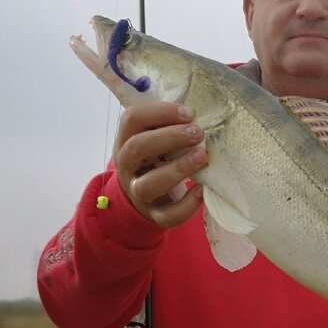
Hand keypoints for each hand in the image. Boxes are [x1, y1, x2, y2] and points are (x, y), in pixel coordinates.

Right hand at [113, 102, 207, 227]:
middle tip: (198, 132)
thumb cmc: (155, 157)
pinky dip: (186, 204)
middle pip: (137, 148)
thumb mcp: (152, 137)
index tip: (189, 113)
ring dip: (178, 168)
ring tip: (202, 155)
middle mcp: (127, 166)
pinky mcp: (155, 214)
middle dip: (170, 137)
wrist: (144, 198)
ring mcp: (138, 192)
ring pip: (149, 184)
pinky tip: (202, 190)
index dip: (160, 112)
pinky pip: (167, 215)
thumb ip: (166, 124)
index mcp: (125, 140)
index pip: (132, 118)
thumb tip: (198, 112)